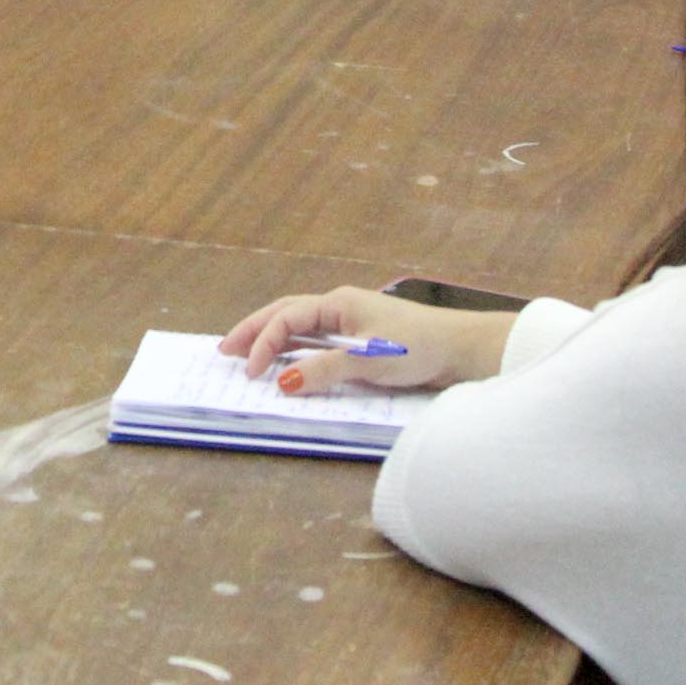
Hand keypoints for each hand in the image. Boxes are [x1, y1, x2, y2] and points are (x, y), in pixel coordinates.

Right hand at [218, 286, 515, 393]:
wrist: (461, 350)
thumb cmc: (419, 347)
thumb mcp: (369, 360)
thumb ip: (325, 370)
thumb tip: (283, 381)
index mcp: (338, 302)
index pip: (287, 318)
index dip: (264, 343)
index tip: (253, 372)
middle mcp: (340, 307)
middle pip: (285, 314)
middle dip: (254, 330)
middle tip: (224, 350)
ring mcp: (350, 322)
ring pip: (300, 325)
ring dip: (271, 337)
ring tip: (246, 353)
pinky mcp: (361, 340)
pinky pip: (317, 339)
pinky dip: (294, 347)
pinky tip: (287, 360)